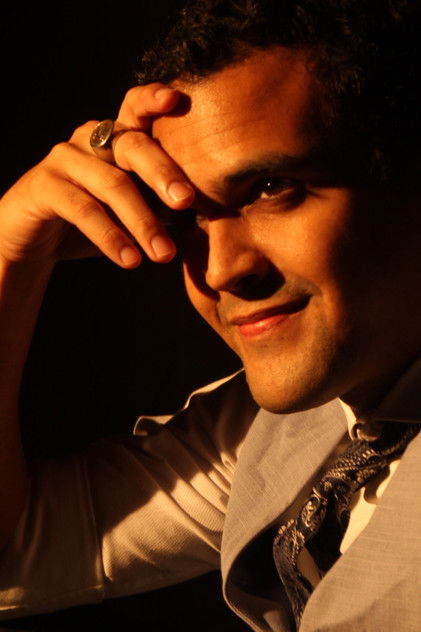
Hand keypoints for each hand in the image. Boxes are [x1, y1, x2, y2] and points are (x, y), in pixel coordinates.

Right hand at [0, 84, 193, 267]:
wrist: (35, 241)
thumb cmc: (94, 221)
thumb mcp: (131, 211)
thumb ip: (159, 206)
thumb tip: (205, 217)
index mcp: (117, 137)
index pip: (136, 107)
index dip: (155, 99)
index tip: (179, 100)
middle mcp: (91, 138)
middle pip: (133, 145)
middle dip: (164, 174)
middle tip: (187, 202)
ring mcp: (65, 158)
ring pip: (112, 184)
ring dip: (142, 222)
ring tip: (163, 255)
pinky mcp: (43, 185)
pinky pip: (83, 210)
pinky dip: (111, 237)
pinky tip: (130, 261)